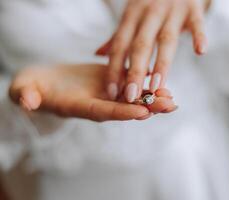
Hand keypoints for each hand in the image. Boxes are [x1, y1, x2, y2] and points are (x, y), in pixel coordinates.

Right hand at [9, 64, 176, 121]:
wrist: (45, 83)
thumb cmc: (34, 88)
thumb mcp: (26, 91)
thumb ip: (27, 96)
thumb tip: (27, 101)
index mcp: (81, 107)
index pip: (104, 113)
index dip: (123, 113)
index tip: (142, 113)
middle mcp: (98, 103)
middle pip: (125, 108)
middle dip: (148, 107)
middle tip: (169, 106)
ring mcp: (106, 92)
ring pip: (132, 96)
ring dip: (152, 96)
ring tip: (171, 95)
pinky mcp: (109, 80)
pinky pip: (129, 81)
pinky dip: (144, 79)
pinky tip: (160, 76)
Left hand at [97, 0, 210, 101]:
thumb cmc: (150, 1)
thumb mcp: (132, 14)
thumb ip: (118, 35)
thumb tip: (99, 54)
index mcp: (131, 17)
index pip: (120, 46)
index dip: (114, 69)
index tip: (111, 92)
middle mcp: (148, 14)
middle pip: (140, 46)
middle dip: (134, 72)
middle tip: (130, 96)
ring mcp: (171, 10)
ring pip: (165, 40)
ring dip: (160, 64)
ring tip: (157, 86)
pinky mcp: (192, 8)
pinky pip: (196, 23)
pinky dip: (199, 36)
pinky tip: (200, 51)